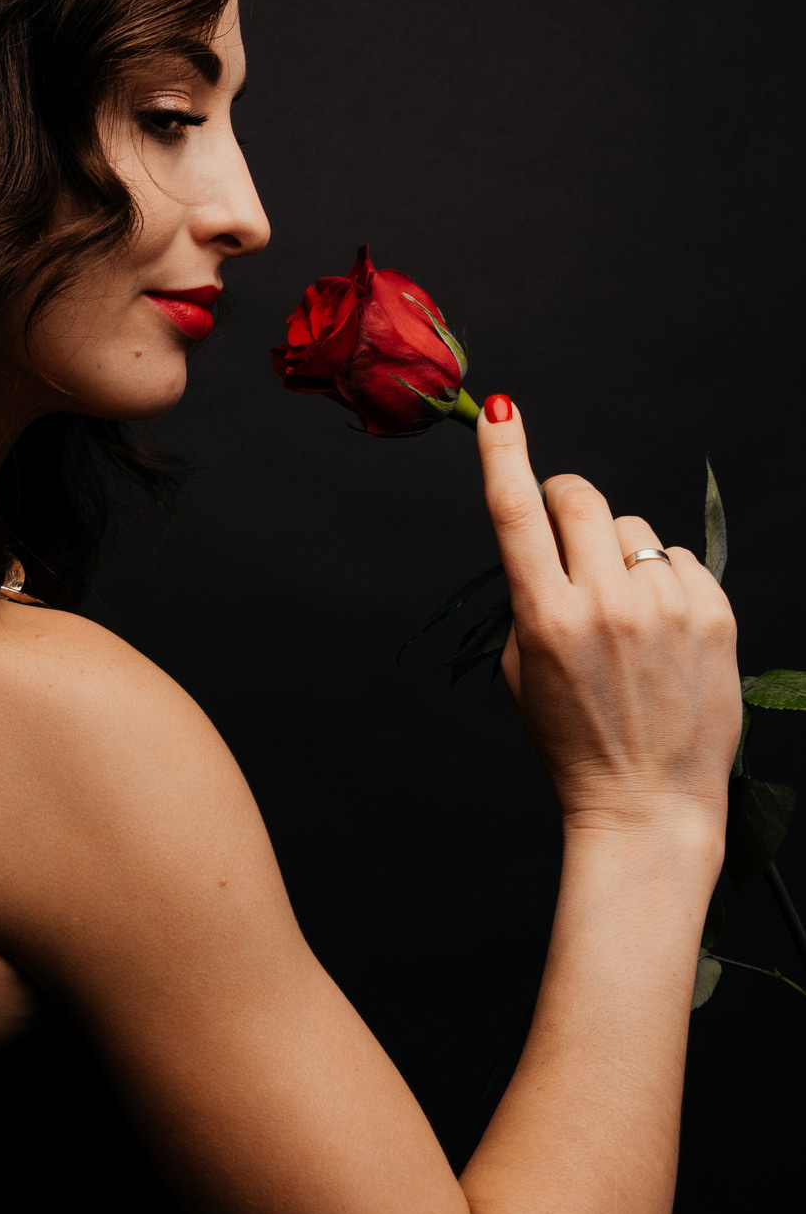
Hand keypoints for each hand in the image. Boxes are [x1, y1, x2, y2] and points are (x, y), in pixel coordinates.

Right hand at [478, 400, 740, 841]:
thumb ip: (530, 598)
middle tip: (563, 518)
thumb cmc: (574, 740)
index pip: (515, 516)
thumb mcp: (523, 673)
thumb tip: (546, 535)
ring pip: (634, 532)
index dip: (503, 455)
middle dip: (566, 499)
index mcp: (546, 621)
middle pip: (582, 501)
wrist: (646, 801)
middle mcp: (606, 607)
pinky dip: (666, 584)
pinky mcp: (714, 615)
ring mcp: (665, 609)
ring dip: (621, 558)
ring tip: (626, 620)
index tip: (498, 412)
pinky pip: (680, 561)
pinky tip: (662, 633)